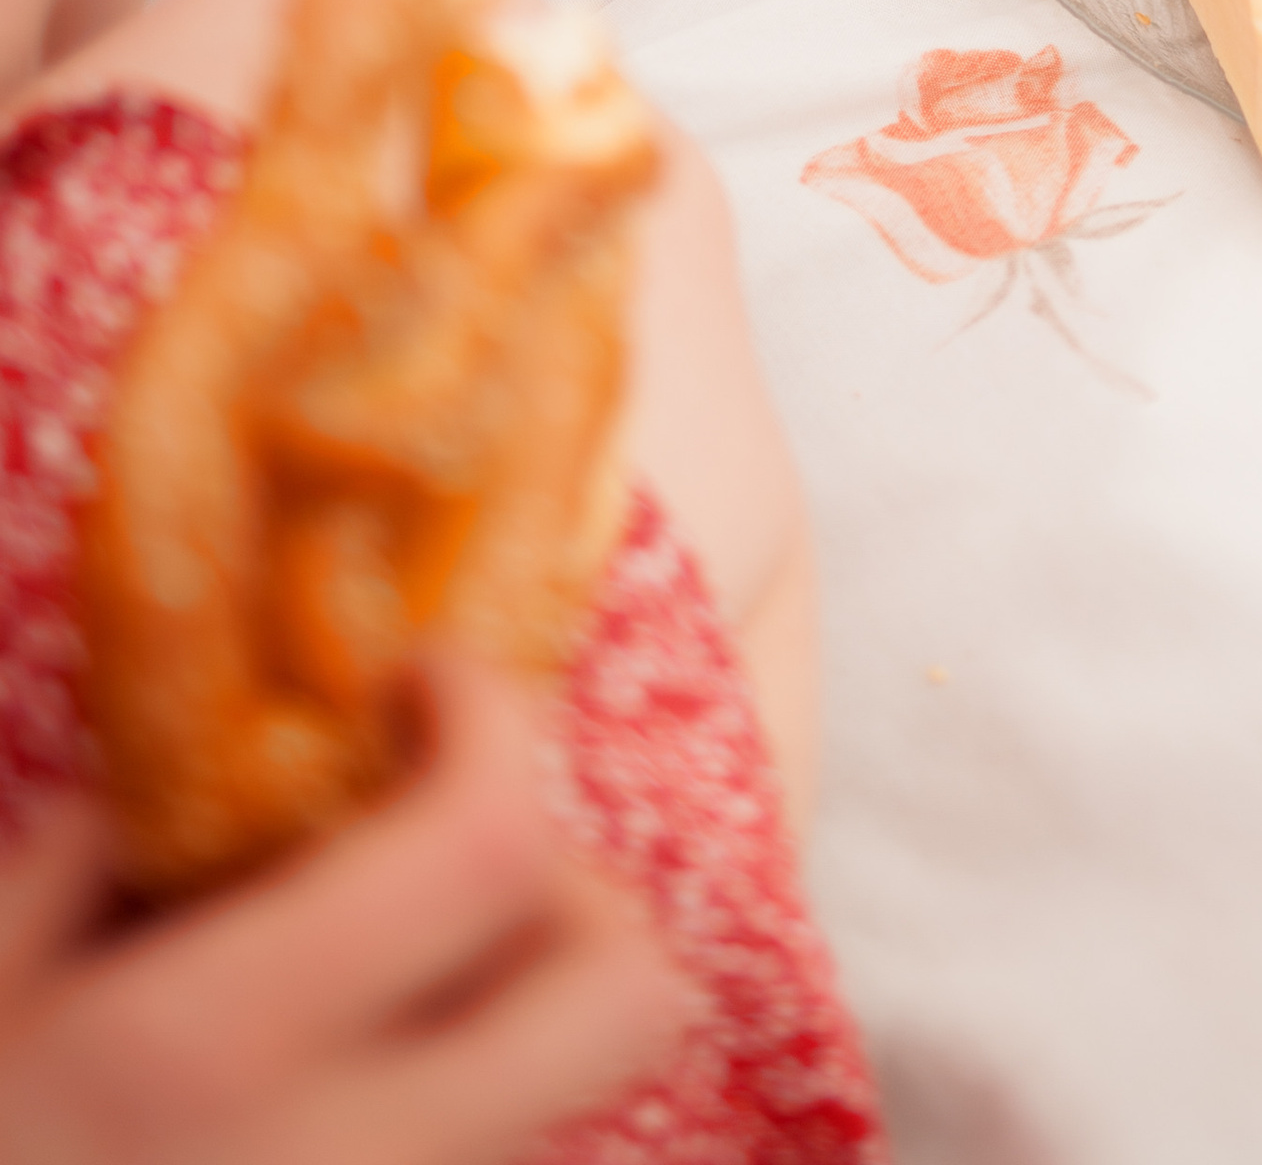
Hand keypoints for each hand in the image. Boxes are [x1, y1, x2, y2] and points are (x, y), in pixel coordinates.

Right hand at [0, 657, 684, 1164]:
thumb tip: (207, 770)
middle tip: (443, 849)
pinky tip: (333, 1104)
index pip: (485, 847)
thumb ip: (94, 856)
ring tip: (376, 993)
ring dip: (515, 1010)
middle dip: (572, 886)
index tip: (415, 684)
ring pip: (573, 1097)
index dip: (488, 720)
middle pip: (628, 990)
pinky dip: (457, 1117)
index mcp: (210, 1055)